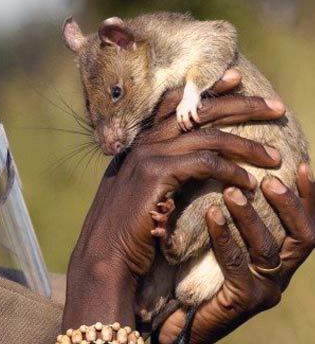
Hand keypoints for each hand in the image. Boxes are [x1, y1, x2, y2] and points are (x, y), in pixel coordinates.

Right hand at [62, 70, 285, 328]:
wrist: (105, 253)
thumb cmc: (128, 228)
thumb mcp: (144, 190)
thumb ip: (162, 169)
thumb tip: (193, 161)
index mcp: (140, 141)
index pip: (175, 103)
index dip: (207, 89)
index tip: (235, 79)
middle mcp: (143, 142)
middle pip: (198, 110)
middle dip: (241, 105)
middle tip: (276, 106)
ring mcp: (148, 155)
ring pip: (208, 136)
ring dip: (246, 145)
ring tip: (274, 156)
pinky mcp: (156, 174)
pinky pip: (205, 163)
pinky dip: (232, 171)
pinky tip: (248, 183)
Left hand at [157, 165, 314, 343]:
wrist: (179, 318)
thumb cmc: (196, 271)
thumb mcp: (220, 239)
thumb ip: (233, 213)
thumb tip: (229, 171)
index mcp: (281, 256)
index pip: (305, 223)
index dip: (309, 196)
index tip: (302, 164)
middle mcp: (280, 273)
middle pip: (303, 235)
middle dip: (289, 204)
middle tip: (268, 178)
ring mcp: (265, 288)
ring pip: (269, 248)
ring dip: (251, 217)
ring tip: (232, 191)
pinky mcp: (243, 300)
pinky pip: (237, 264)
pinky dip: (225, 236)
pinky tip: (212, 215)